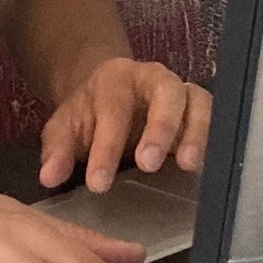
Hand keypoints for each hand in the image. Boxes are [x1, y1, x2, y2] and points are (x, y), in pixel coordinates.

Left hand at [38, 56, 211, 192]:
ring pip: (197, 101)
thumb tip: (48, 177)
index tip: (97, 183)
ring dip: (195, 132)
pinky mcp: (199, 108)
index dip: (105, 148)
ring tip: (188, 165)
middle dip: (158, 129)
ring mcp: (180, 91)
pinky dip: (213, 137)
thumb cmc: (91, 112)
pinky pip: (214, 116)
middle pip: (164, 94)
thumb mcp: (66, 127)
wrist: (110, 92)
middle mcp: (153, 78)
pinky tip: (208, 167)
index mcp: (115, 78)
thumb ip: (57, 151)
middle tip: (147, 165)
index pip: (112, 110)